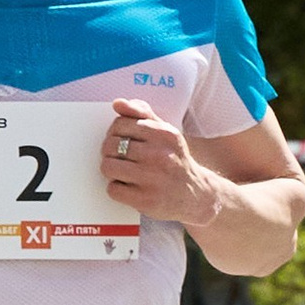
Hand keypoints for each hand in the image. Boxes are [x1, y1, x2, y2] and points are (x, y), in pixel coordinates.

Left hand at [97, 100, 220, 228]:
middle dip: (110, 151)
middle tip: (120, 157)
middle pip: (110, 145)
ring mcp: (153, 179)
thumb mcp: (165, 132)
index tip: (120, 139)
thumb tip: (118, 103)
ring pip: (108, 167)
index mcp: (164, 134)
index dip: (114, 132)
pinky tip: (129, 186)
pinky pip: (112, 189)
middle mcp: (160, 155)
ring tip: (122, 171)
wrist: (196, 194)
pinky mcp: (146, 200)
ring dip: (111, 170)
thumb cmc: (175, 160)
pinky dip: (117, 188)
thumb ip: (142, 113)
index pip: (120, 124)